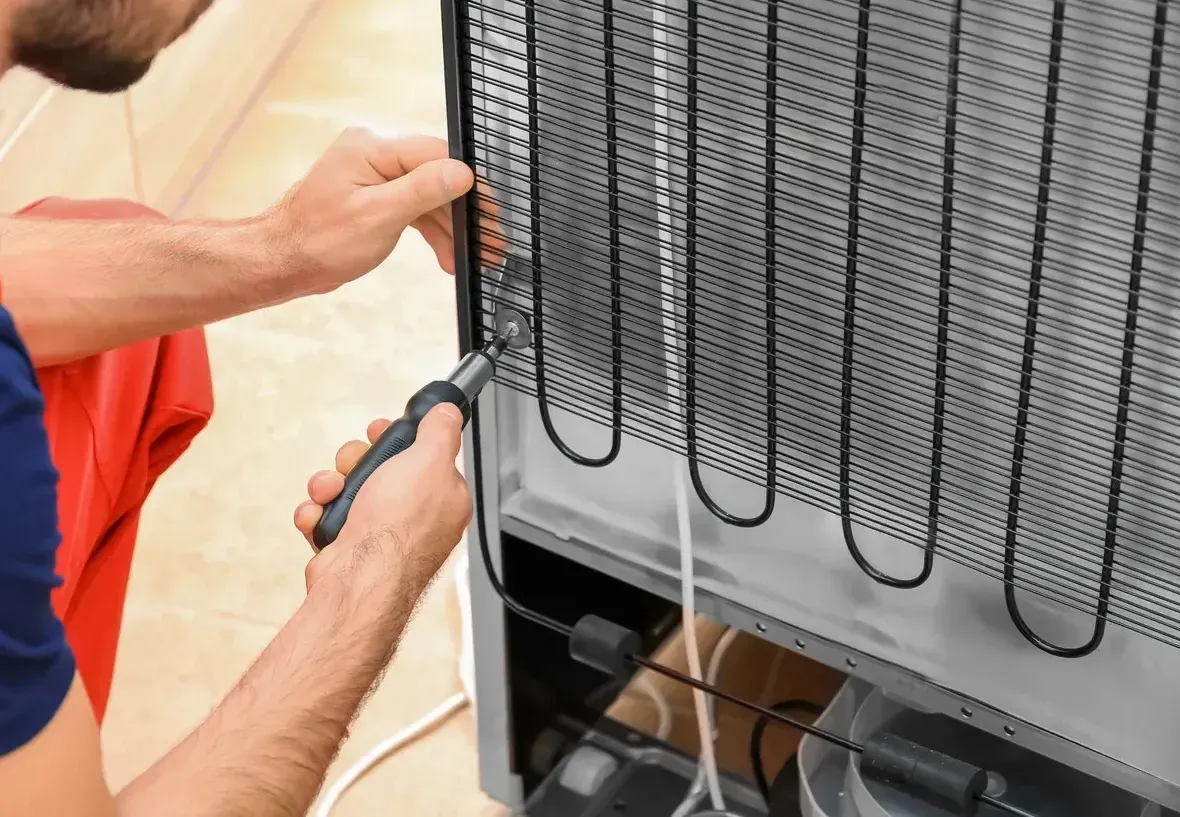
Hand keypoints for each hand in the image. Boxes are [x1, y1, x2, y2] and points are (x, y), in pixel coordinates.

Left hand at [268, 128, 505, 295]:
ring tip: (475, 258)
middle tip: (490, 242)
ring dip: (452, 229)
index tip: (490, 213)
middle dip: (464, 213)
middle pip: (437, 176)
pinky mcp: (374, 196)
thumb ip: (422, 190)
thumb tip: (462, 172)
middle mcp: (373, 154)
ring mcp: (374, 175)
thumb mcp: (378, 217)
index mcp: (371, 148)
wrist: (283, 264)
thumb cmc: (317, 242)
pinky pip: (414, 208)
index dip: (470, 184)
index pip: (437, 155)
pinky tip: (448, 255)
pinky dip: (432, 232)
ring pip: (429, 197)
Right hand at [293, 404, 472, 591]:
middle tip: (352, 462)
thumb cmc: (399, 525)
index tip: (382, 431)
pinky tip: (318, 517)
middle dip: (356, 461)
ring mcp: (380, 534)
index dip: (400, 441)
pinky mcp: (349, 549)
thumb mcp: (429, 461)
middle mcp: (414, 518)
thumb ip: (440, 433)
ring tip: (329, 492)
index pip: (424, 458)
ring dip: (330, 485)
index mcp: (442, 498)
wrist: (359, 578)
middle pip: (380, 470)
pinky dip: (317, 514)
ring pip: (348, 490)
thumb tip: (447, 413)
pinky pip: (326, 517)